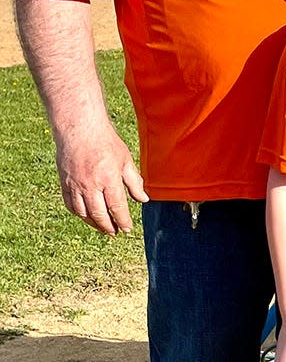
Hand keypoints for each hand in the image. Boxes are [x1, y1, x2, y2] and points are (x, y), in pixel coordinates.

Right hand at [54, 116, 147, 235]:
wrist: (80, 129)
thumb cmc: (106, 142)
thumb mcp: (126, 160)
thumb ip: (134, 182)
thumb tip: (143, 199)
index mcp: (109, 179)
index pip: (117, 207)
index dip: (123, 221)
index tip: (128, 229)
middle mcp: (91, 185)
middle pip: (99, 214)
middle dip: (108, 226)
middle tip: (115, 232)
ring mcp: (76, 185)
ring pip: (83, 213)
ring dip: (93, 223)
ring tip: (103, 227)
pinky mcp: (65, 183)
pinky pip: (70, 205)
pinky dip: (79, 214)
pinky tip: (87, 216)